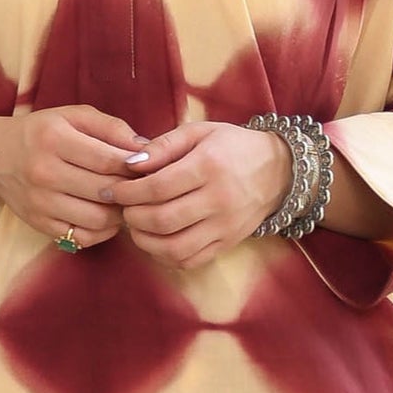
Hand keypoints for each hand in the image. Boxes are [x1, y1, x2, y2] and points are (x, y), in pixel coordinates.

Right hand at [0, 105, 150, 246]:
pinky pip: (83, 237)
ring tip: (124, 201)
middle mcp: (44, 171)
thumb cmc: (43, 133)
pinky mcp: (39, 224)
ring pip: (98, 219)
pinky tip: (106, 216)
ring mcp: (40, 202)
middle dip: (131, 191)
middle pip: (106, 191)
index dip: (135, 166)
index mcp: (54, 138)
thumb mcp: (73, 116)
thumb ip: (111, 127)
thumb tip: (145, 149)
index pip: (109, 159)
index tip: (147, 166)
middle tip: (141, 186)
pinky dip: (102, 231)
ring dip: (119, 214)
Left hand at [115, 121, 294, 269]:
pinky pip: (190, 260)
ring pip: (173, 247)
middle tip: (123, 208)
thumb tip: (130, 164)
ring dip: (144, 241)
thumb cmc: (233, 146)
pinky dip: (165, 256)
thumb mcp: (200, 132)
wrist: (279, 170)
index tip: (113, 190)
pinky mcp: (228, 243)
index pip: (157, 187)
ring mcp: (225, 226)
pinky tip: (156, 240)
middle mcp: (219, 200)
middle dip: (132, 216)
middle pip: (161, 220)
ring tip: (136, 226)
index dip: (127, 192)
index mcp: (209, 167)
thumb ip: (163, 146)